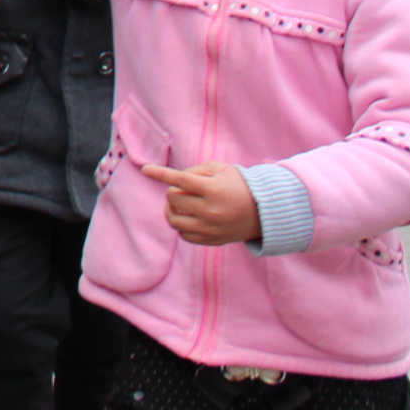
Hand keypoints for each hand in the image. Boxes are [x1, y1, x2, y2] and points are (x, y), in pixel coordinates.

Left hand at [141, 161, 262, 247]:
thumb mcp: (221, 170)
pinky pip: (184, 235)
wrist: (264, 212)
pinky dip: (180, 225)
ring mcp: (211, 228)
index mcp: (213, 189)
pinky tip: (187, 217)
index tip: (145, 169)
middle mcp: (211, 210)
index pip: (180, 179)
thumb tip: (172, 180)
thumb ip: (196, 170)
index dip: (160, 173)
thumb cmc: (239, 185)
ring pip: (174, 220)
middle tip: (182, 189)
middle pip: (173, 198)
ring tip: (178, 204)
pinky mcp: (212, 240)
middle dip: (173, 190)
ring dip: (171, 209)